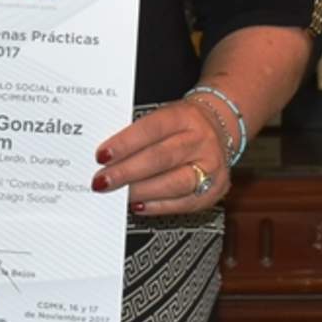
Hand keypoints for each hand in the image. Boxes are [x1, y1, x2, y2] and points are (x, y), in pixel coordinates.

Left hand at [91, 99, 227, 215]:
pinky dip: (157, 206)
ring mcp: (212, 167)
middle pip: (161, 158)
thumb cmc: (182, 123)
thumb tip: (107, 155)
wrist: (220, 127)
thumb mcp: (163, 114)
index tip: (101, 155)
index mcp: (185, 117)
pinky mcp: (215, 190)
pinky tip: (138, 205)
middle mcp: (201, 141)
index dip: (124, 143)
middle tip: (103, 180)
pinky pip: (184, 204)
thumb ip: (138, 132)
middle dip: (127, 172)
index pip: (151, 129)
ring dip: (141, 191)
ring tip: (119, 194)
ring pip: (174, 183)